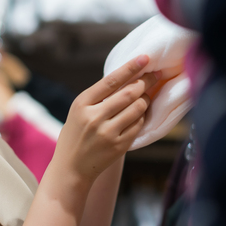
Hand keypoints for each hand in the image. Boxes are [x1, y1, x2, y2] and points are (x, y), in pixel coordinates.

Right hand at [53, 55, 157, 183]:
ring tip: (146, 96)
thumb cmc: (76, 134)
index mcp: (82, 103)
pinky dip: (142, 116)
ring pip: (137, 108)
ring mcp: (107, 133)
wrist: (71, 167)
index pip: (111, 81)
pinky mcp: (118, 147)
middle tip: (154, 75)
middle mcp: (94, 117)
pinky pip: (138, 125)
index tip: (145, 58)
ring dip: (146, 99)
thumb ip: (98, 96)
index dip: (130, 68)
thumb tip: (127, 76)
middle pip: (129, 93)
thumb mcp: (78, 111)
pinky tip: (140, 114)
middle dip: (145, 82)